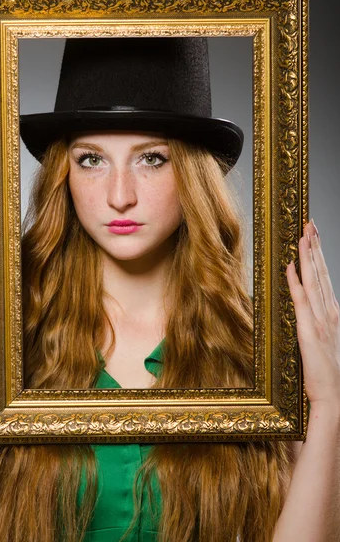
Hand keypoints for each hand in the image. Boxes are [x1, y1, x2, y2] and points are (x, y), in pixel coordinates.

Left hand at [286, 219, 339, 408]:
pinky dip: (296, 280)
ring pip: (314, 280)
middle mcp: (330, 314)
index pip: (325, 279)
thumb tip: (308, 311)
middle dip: (315, 247)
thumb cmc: (329, 378)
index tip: (313, 238)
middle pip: (321, 273)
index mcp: (334, 316)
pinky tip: (291, 265)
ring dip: (308, 256)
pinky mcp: (309, 330)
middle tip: (309, 224)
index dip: (319, 257)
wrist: (334, 400)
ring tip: (304, 234)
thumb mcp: (325, 346)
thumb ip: (318, 327)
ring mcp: (320, 320)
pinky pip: (302, 299)